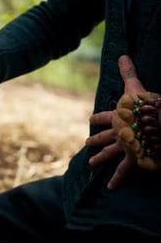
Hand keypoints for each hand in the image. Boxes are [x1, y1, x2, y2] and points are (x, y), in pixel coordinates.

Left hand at [87, 55, 146, 188]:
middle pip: (104, 137)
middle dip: (96, 140)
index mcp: (118, 117)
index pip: (105, 116)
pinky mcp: (132, 157)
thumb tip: (121, 55)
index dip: (98, 117)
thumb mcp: (135, 87)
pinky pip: (124, 171)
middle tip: (87, 144)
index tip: (90, 119)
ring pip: (110, 154)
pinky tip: (110, 187)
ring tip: (92, 164)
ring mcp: (124, 146)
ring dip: (101, 158)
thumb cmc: (145, 105)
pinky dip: (117, 179)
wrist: (154, 123)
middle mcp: (118, 132)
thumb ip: (128, 72)